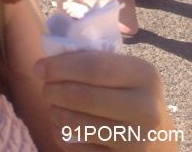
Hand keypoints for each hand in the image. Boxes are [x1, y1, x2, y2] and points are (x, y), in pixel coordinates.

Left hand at [36, 50, 179, 149]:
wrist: (159, 137)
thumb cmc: (131, 93)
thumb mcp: (124, 71)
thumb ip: (93, 59)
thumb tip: (48, 54)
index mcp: (144, 75)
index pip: (93, 67)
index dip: (60, 67)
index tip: (39, 67)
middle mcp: (145, 108)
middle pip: (82, 97)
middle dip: (54, 91)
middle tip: (45, 88)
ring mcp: (136, 140)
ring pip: (77, 124)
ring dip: (56, 113)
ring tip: (54, 106)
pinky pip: (79, 149)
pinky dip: (62, 135)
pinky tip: (61, 126)